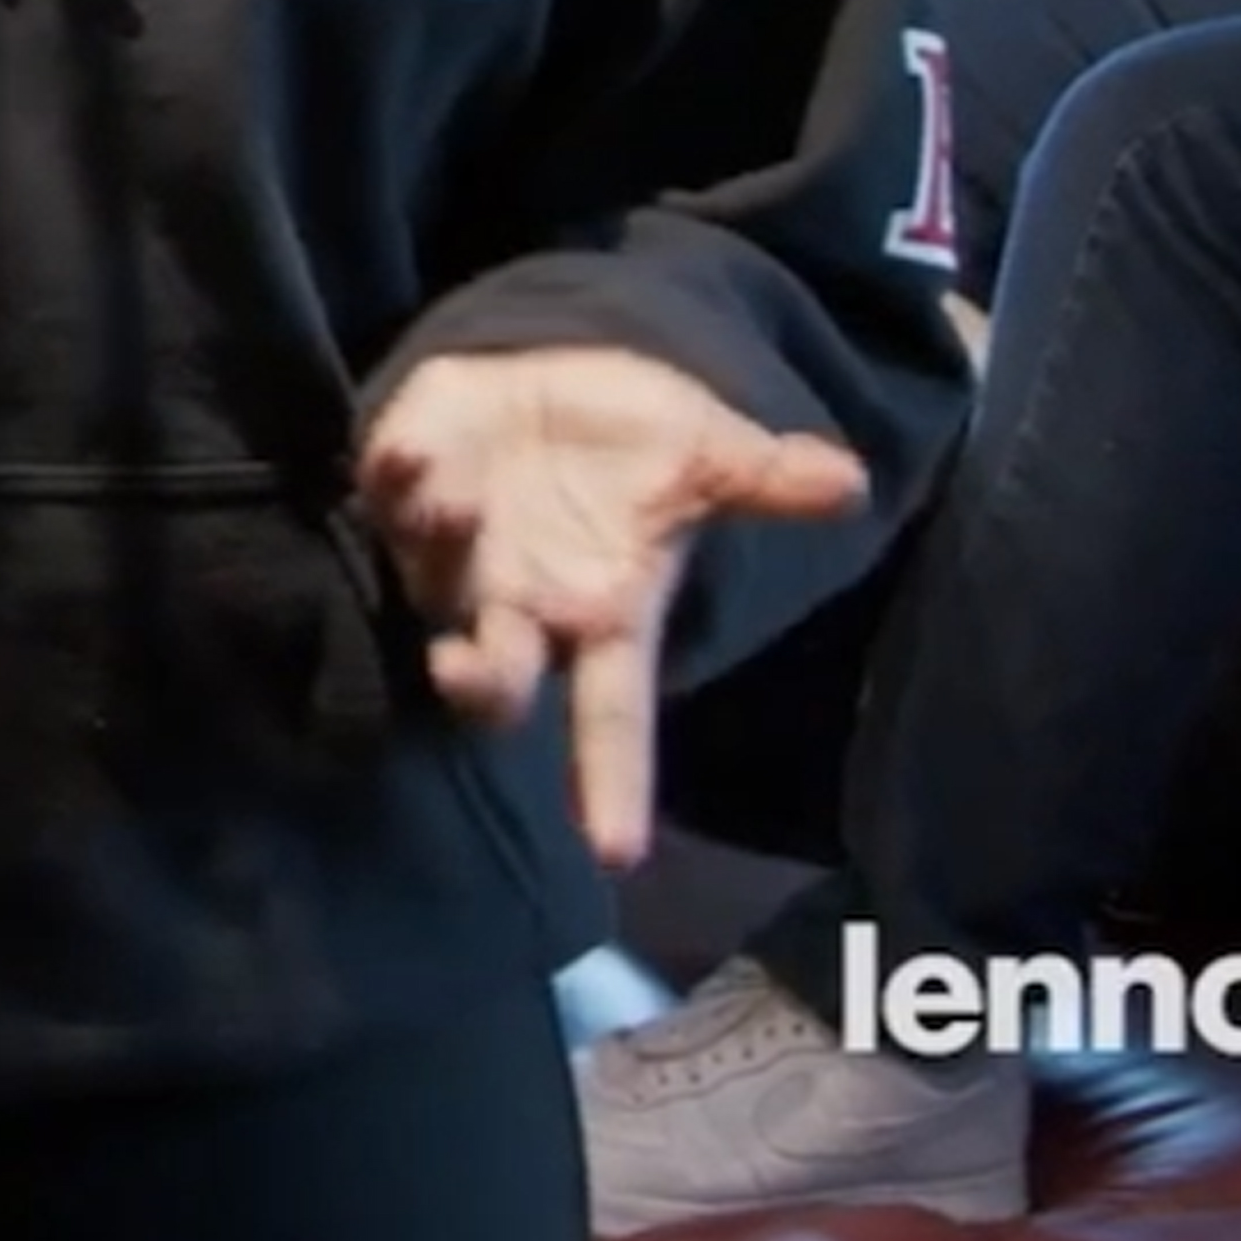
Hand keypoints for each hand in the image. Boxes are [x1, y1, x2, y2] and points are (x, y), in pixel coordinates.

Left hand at [356, 346, 864, 867]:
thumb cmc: (638, 448)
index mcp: (601, 617)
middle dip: (483, 684)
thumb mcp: (706, 457)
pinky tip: (412, 451)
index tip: (617, 854)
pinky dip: (399, 478)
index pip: (612, 719)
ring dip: (443, 545)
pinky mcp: (404, 487)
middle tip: (470, 675)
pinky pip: (389, 493)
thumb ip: (766, 479)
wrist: (561, 387)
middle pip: (496, 679)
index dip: (613, 783)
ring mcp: (453, 553)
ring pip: (431, 581)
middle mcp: (519, 606)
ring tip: (460, 505)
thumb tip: (851, 481)